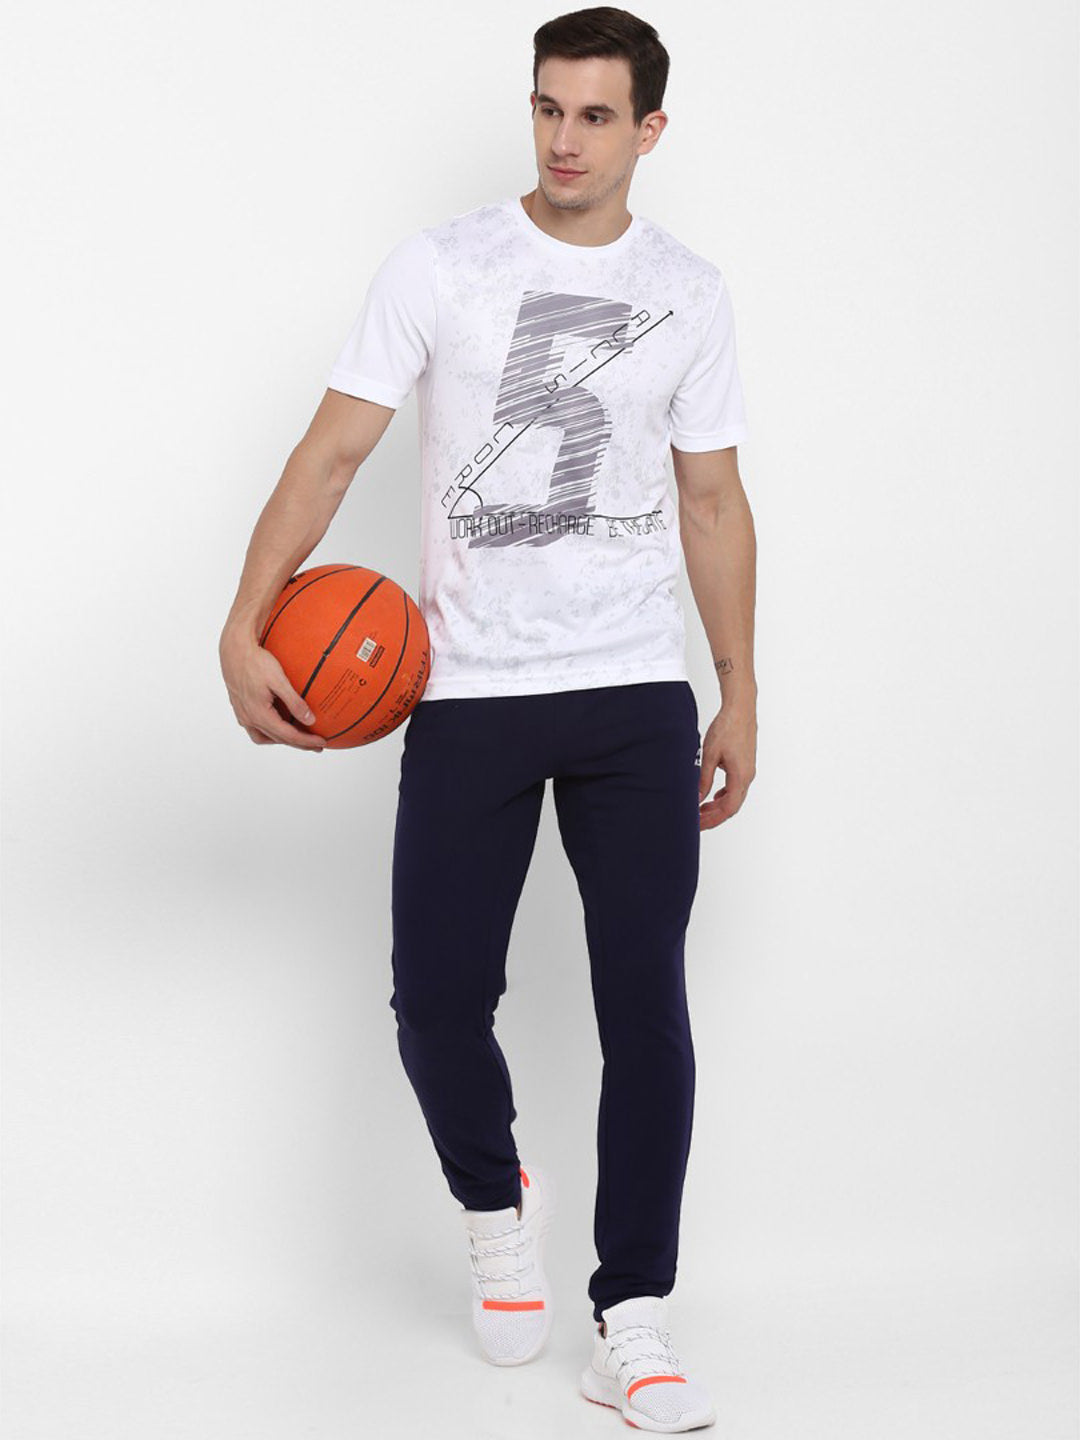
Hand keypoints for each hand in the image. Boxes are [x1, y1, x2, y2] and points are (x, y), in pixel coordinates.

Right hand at [219, 630, 325, 750]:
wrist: (234, 650)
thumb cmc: (256, 661)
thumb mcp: (278, 680)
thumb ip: (294, 702)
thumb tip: (310, 720)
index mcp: (259, 714)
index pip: (288, 735)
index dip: (306, 741)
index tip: (322, 742)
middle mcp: (249, 718)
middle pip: (278, 739)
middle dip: (299, 743)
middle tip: (316, 745)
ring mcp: (242, 715)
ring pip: (264, 737)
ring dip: (282, 740)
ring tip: (298, 738)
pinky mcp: (240, 708)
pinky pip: (256, 728)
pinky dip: (270, 731)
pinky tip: (279, 724)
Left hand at [698, 701, 755, 828]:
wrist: (740, 709)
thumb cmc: (727, 728)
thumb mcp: (709, 755)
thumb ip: (703, 779)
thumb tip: (697, 797)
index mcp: (740, 776)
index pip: (727, 808)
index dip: (712, 819)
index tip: (698, 824)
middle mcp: (747, 777)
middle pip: (732, 807)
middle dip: (714, 817)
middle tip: (696, 822)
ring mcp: (748, 771)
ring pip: (734, 798)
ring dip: (718, 807)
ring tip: (701, 811)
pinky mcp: (745, 765)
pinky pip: (736, 788)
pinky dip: (724, 797)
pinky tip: (712, 797)